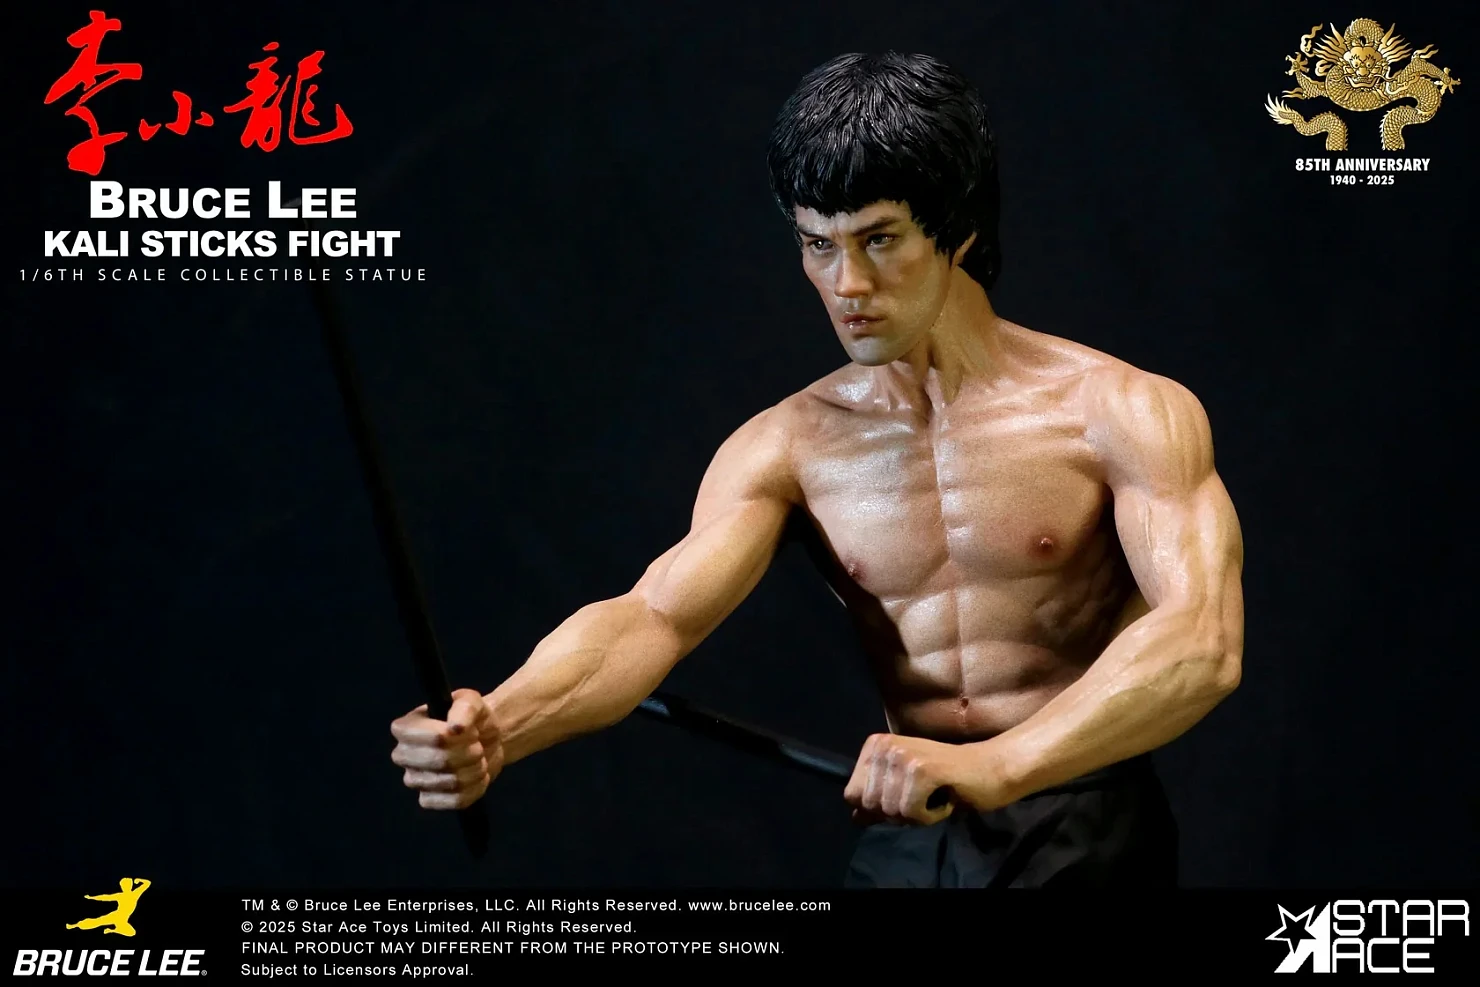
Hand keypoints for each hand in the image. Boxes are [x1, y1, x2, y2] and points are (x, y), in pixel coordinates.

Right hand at [390, 688, 502, 808]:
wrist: (485, 740)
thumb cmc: (472, 718)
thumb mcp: (471, 701)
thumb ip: (464, 708)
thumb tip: (455, 728)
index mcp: (405, 728)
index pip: (433, 738)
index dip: (457, 736)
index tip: (469, 730)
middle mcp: (402, 755)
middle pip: (442, 761)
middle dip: (470, 752)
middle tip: (477, 745)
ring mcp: (413, 780)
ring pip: (452, 781)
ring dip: (476, 769)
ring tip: (478, 758)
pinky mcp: (428, 800)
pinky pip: (456, 800)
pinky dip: (476, 788)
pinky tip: (477, 776)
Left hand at [844, 733, 964, 825]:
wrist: (990, 768)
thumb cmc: (947, 781)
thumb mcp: (904, 789)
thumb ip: (878, 802)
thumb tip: (855, 817)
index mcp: (875, 745)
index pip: (852, 795)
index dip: (879, 808)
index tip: (907, 794)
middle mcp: (884, 745)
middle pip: (870, 806)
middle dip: (898, 812)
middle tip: (925, 794)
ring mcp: (902, 756)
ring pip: (890, 812)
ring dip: (917, 814)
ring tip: (936, 793)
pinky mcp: (922, 770)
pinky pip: (911, 814)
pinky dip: (930, 816)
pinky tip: (945, 797)